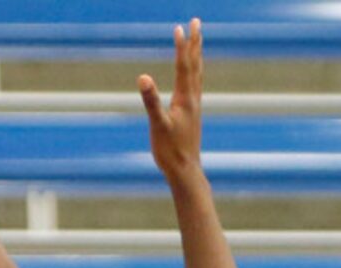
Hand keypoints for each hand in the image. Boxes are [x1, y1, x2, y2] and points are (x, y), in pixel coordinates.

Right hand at [139, 17, 202, 182]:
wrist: (185, 172)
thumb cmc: (170, 151)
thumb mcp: (157, 125)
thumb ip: (151, 100)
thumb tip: (143, 78)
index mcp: (185, 99)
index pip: (183, 66)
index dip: (181, 46)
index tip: (179, 27)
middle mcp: (193, 99)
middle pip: (194, 64)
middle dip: (194, 42)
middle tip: (196, 22)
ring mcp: (194, 107)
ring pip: (197, 74)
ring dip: (197, 55)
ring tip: (197, 41)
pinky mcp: (192, 115)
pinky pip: (195, 87)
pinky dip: (195, 74)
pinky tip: (193, 76)